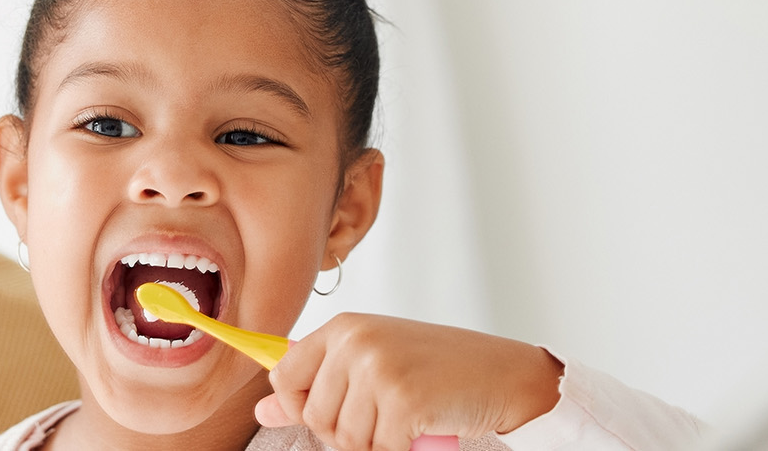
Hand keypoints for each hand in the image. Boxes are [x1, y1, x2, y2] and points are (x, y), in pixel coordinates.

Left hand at [254, 313, 563, 450]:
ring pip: (346, 440)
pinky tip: (420, 430)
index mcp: (343, 328)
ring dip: (377, 443)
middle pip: (315, 417)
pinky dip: (401, 450)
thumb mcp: (373, 367)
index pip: (282, 377)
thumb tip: (262, 412)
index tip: (331, 412)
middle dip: (346, 432)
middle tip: (386, 416)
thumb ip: (317, 387)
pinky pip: (379, 450)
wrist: (505, 374)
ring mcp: (378, 369)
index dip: (300, 407)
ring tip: (405, 421)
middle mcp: (355, 342)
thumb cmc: (440, 370)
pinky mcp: (403, 399)